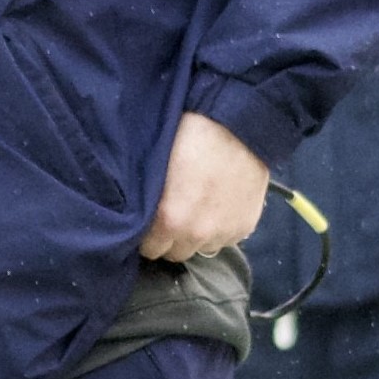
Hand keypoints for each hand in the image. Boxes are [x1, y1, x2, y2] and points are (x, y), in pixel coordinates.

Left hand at [140, 111, 269, 262]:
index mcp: (167, 220)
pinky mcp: (245, 227)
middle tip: (173, 212)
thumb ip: (145, 199)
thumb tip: (134, 213)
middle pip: (175, 253)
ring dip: (196, 234)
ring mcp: (223, 233)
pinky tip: (218, 203)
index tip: (149, 220)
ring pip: (201, 247)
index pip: (149, 249)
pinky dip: (219, 227)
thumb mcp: (154, 165)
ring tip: (197, 207)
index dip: (147, 234)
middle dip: (171, 237)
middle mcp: (196, 234)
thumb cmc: (187, 136)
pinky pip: (224, 238)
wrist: (237, 126)